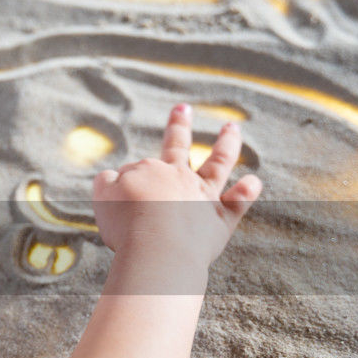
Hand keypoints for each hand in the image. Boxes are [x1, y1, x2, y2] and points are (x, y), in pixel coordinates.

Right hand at [92, 103, 261, 271]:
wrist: (157, 249)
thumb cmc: (126, 225)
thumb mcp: (103, 197)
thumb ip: (107, 181)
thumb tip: (114, 175)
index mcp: (151, 171)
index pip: (138, 168)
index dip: (125, 184)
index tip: (120, 204)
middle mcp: (180, 177)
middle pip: (179, 145)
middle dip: (179, 125)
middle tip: (184, 108)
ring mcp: (203, 196)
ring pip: (219, 163)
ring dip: (227, 144)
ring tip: (233, 127)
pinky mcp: (220, 220)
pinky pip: (237, 202)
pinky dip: (247, 191)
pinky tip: (255, 181)